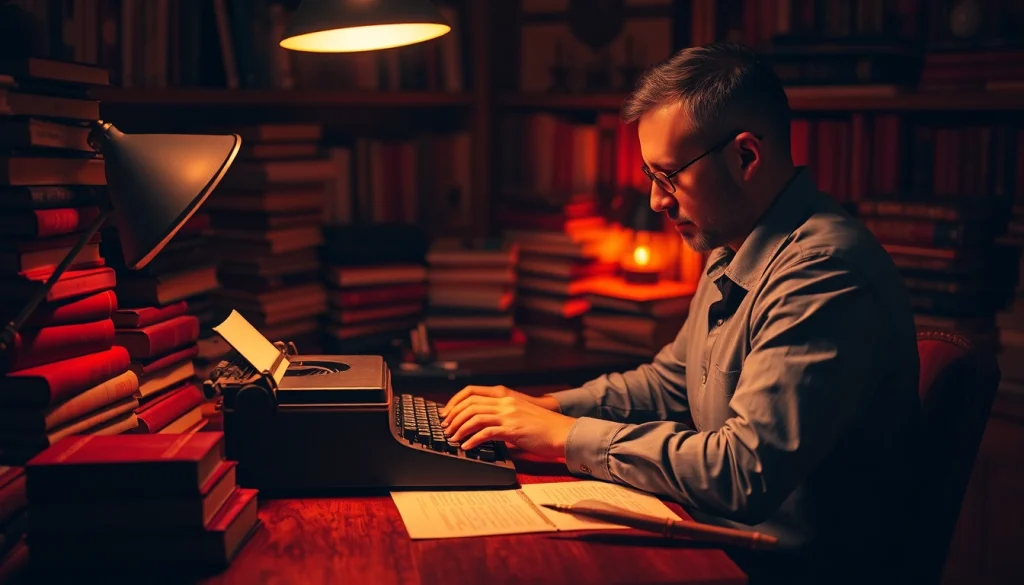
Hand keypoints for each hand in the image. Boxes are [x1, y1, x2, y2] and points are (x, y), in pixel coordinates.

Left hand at [439, 386, 575, 458]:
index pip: (471, 392)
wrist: (564, 432)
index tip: (446, 413)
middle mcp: (505, 402)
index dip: (455, 402)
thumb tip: (483, 429)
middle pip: (469, 404)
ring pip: (475, 417)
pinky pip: (486, 433)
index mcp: (505, 396)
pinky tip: (467, 446)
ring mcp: (509, 415)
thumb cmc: (544, 427)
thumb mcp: (520, 415)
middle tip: (445, 428)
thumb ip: (502, 417)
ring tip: (453, 438)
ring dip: (459, 428)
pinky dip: (473, 440)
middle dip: (453, 416)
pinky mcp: (513, 429)